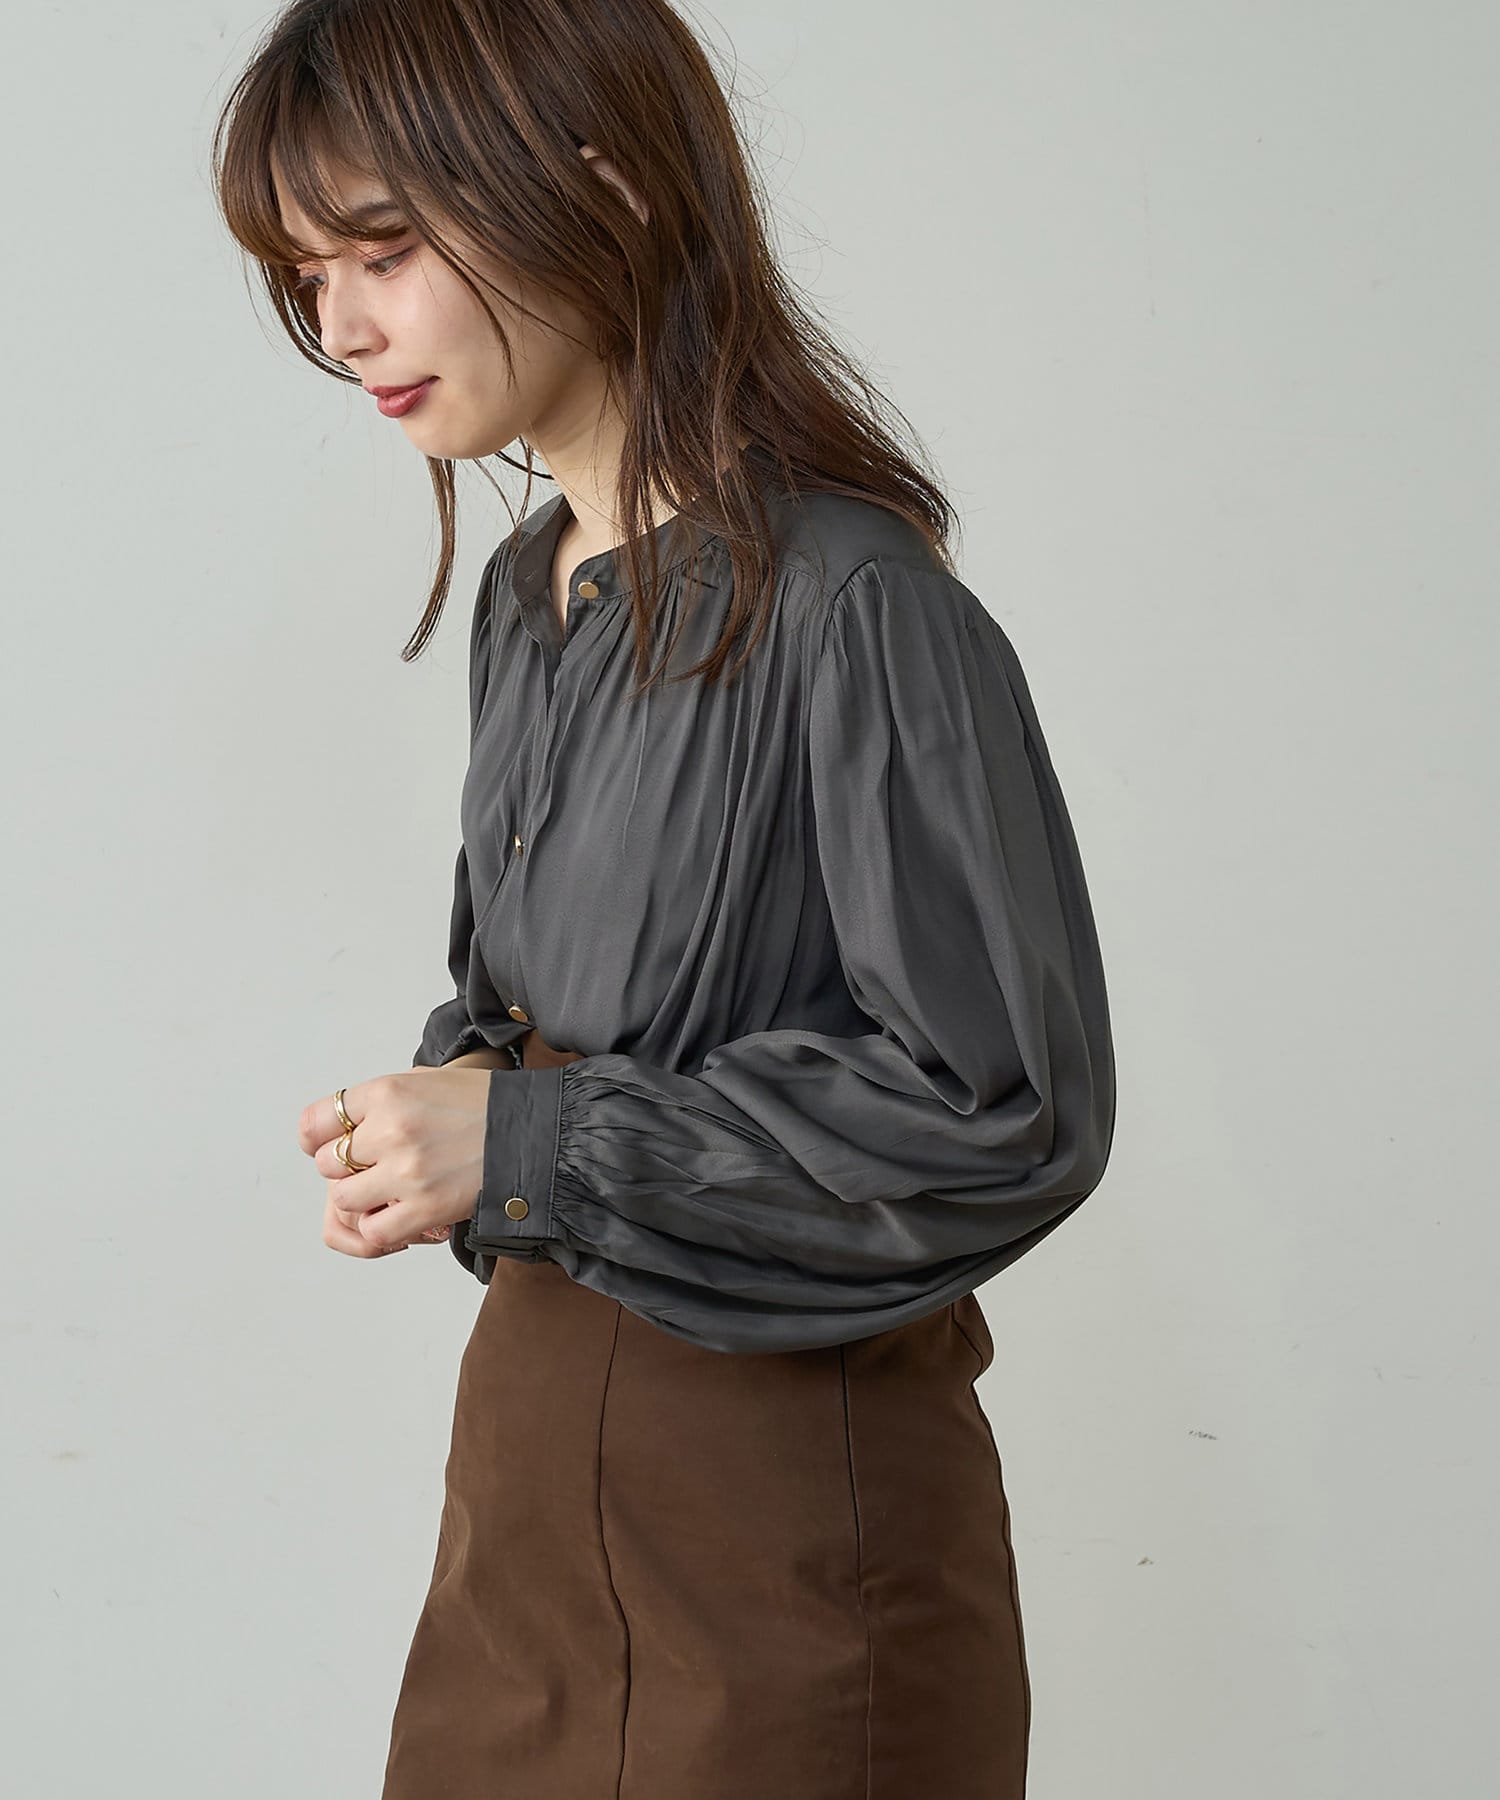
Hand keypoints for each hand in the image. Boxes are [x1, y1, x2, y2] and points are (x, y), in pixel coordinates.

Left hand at [296, 1069, 493, 1258]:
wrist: (534, 1132)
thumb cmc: (484, 1105)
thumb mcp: (427, 1080)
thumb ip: (382, 1100)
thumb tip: (342, 1125)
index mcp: (389, 1091)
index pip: (316, 1121)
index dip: (317, 1138)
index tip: (328, 1144)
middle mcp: (391, 1129)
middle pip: (328, 1164)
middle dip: (348, 1168)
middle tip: (376, 1167)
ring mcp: (407, 1172)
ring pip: (343, 1199)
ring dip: (363, 1200)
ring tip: (390, 1192)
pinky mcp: (424, 1209)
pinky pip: (373, 1231)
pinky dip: (382, 1228)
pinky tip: (402, 1215)